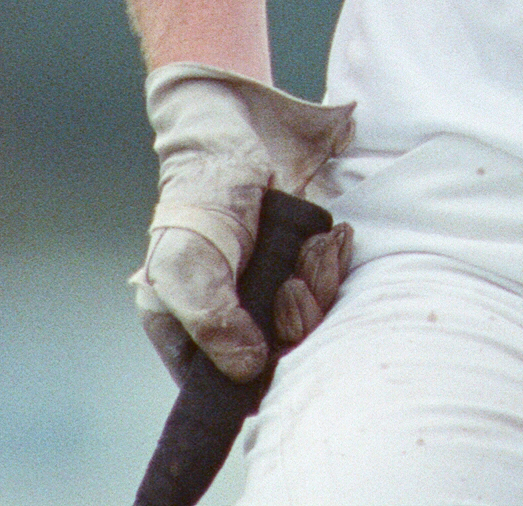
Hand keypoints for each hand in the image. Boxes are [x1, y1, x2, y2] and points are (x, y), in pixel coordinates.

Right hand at [135, 64, 355, 383]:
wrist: (234, 136)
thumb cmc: (199, 201)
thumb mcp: (188, 265)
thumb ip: (212, 321)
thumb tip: (248, 370)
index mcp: (190, 332)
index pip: (228, 386)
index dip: (259, 372)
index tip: (278, 334)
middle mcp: (232, 319)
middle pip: (281, 353)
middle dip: (299, 316)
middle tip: (293, 280)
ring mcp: (268, 291)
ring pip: (310, 317)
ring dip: (320, 282)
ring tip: (312, 248)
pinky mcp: (298, 261)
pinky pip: (329, 281)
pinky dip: (334, 260)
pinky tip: (333, 237)